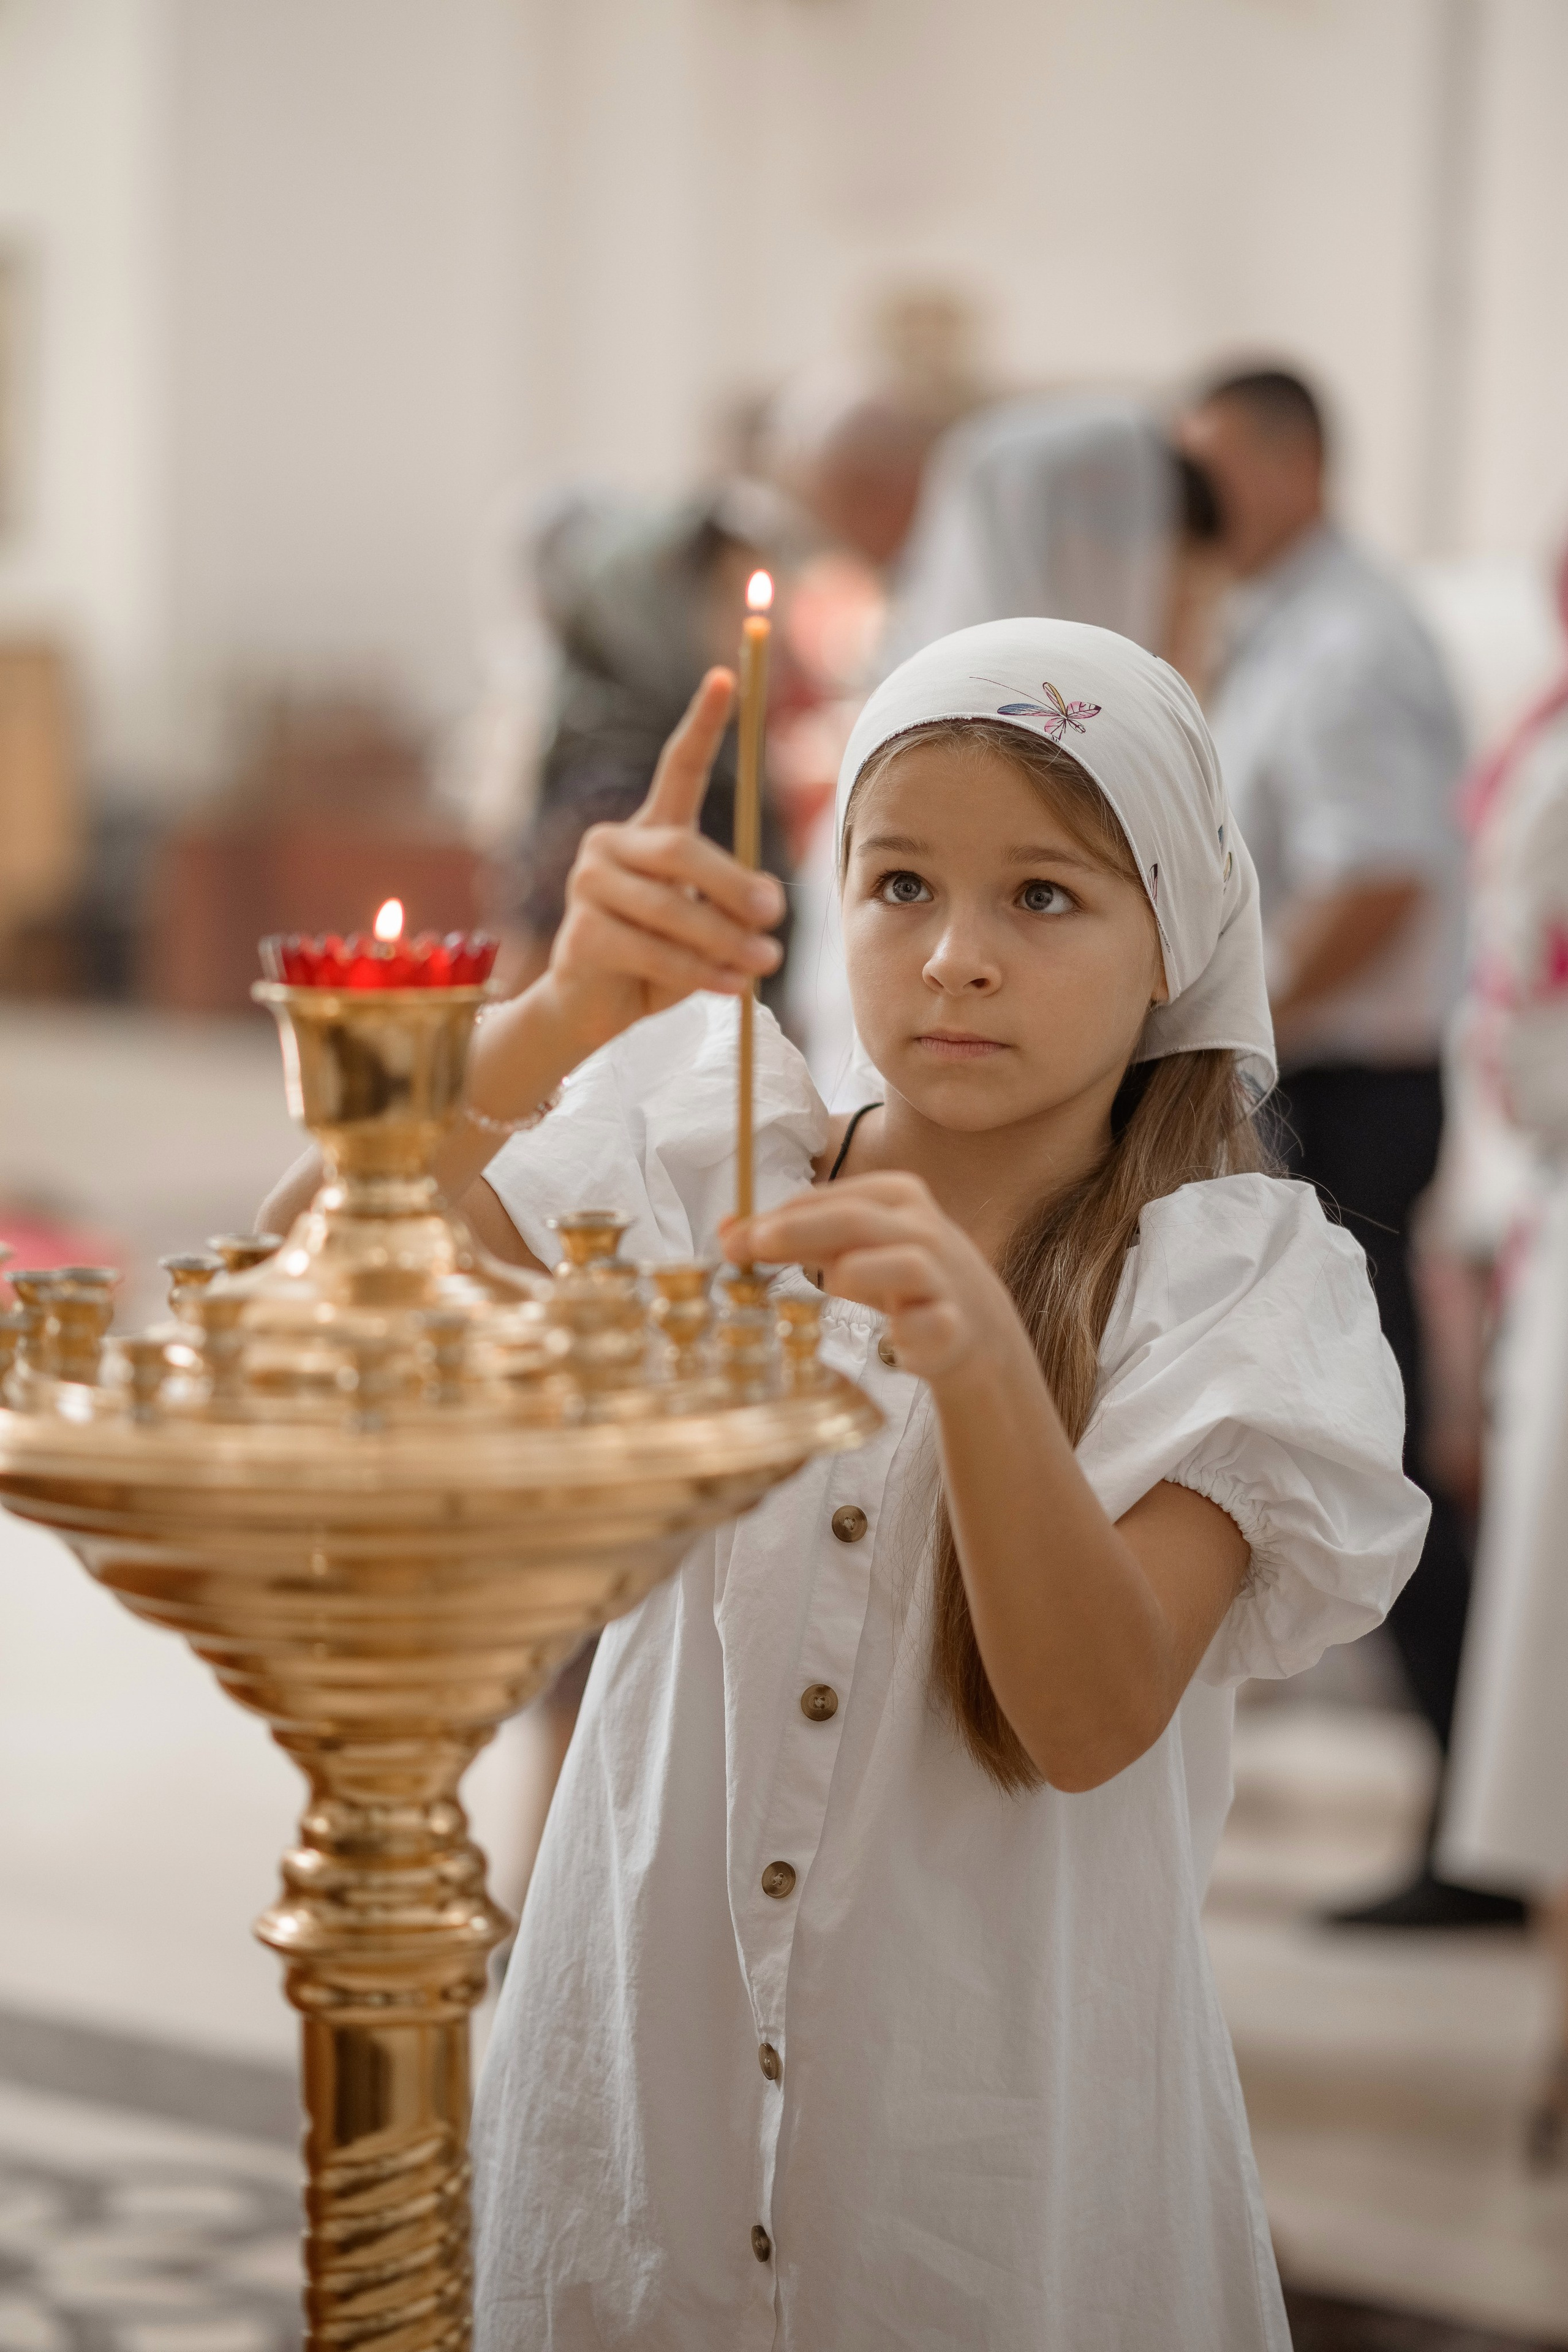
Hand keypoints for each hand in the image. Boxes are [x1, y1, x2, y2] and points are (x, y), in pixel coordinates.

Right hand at [537, 669, 785, 1055]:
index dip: (702, 725)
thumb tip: (765, 905)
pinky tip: (733, 987)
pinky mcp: (581, 932)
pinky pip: (653, 950)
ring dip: (725, 941)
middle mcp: (611, 844)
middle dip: (735, 885)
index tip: (725, 677)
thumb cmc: (658, 960)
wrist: (594, 1009)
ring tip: (766, 965)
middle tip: (777, 915)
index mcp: (649, 829)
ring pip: (671, 907)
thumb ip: (731, 903)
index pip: (677, 769)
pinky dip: (699, 973)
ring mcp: (588, 885)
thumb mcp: (707, 926)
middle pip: (683, 850)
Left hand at [723, 1173, 1019, 1386]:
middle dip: (798, 1231)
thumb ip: (794, 1237)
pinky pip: (932, 1324)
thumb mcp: (849, 1247)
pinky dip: (912, 1332)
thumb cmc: (896, 1277)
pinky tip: (897, 1339)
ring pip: (901, 1264)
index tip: (731, 1240)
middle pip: (855, 1220)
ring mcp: (943, 1276)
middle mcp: (922, 1228)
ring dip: (859, 1274)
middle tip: (747, 1248)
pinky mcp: (955, 1325)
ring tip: (833, 1285)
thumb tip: (727, 1231)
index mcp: (895, 1196)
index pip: (827, 1199)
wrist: (973, 1326)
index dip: (775, 1217)